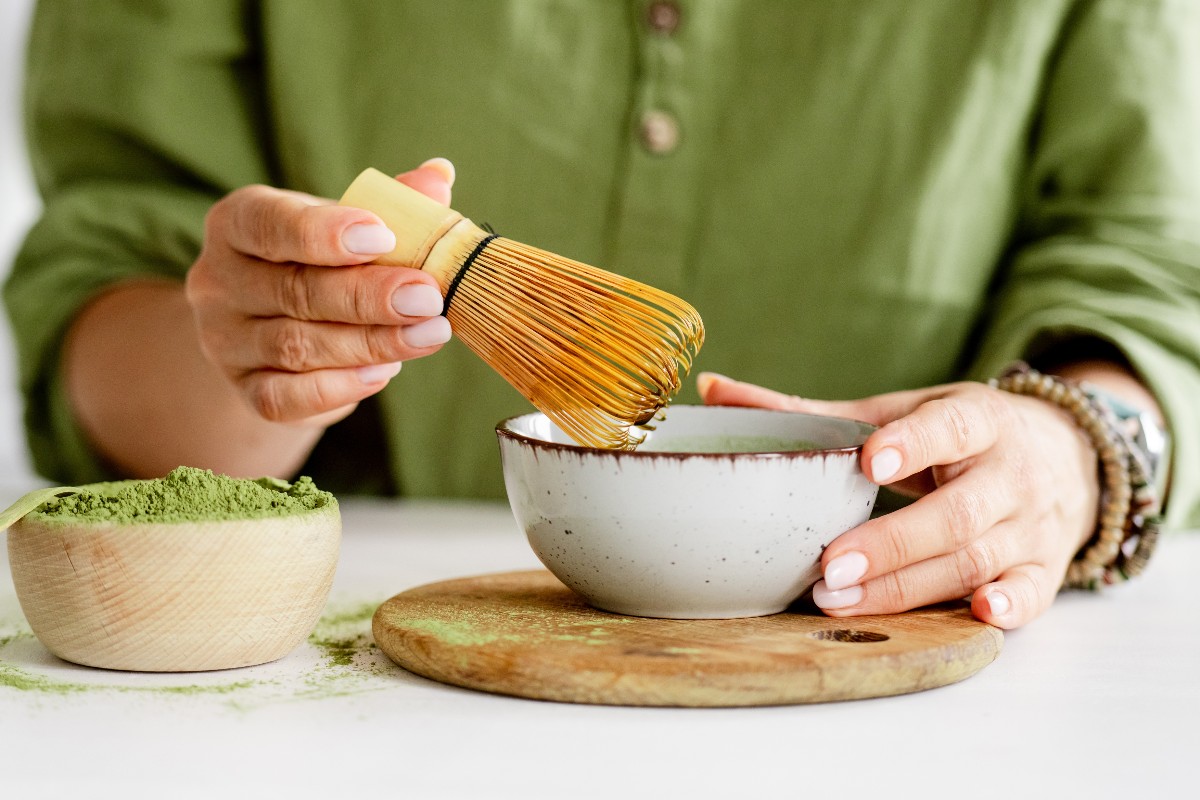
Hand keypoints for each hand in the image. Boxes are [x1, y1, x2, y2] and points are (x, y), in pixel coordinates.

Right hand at [185, 159, 456, 427]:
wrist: (275, 328)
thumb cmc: (320, 261)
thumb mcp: (347, 222)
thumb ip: (392, 202)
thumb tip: (440, 175)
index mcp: (238, 221)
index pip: (270, 224)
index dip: (325, 233)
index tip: (384, 237)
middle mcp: (218, 279)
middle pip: (294, 291)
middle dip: (369, 297)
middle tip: (428, 298)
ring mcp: (224, 340)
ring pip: (296, 347)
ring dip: (370, 344)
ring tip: (427, 335)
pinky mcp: (243, 389)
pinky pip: (286, 398)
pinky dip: (339, 388)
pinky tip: (384, 373)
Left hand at [697, 372, 1100, 628]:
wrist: (1067, 453)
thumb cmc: (959, 434)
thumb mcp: (899, 410)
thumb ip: (811, 409)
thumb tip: (711, 389)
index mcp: (975, 420)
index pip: (949, 428)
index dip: (913, 445)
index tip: (870, 462)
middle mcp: (1009, 473)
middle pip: (956, 513)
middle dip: (893, 542)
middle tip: (831, 565)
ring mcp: (1031, 523)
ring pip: (977, 559)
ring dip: (911, 585)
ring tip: (841, 599)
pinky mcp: (1045, 565)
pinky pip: (1035, 592)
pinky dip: (1010, 605)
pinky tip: (978, 613)